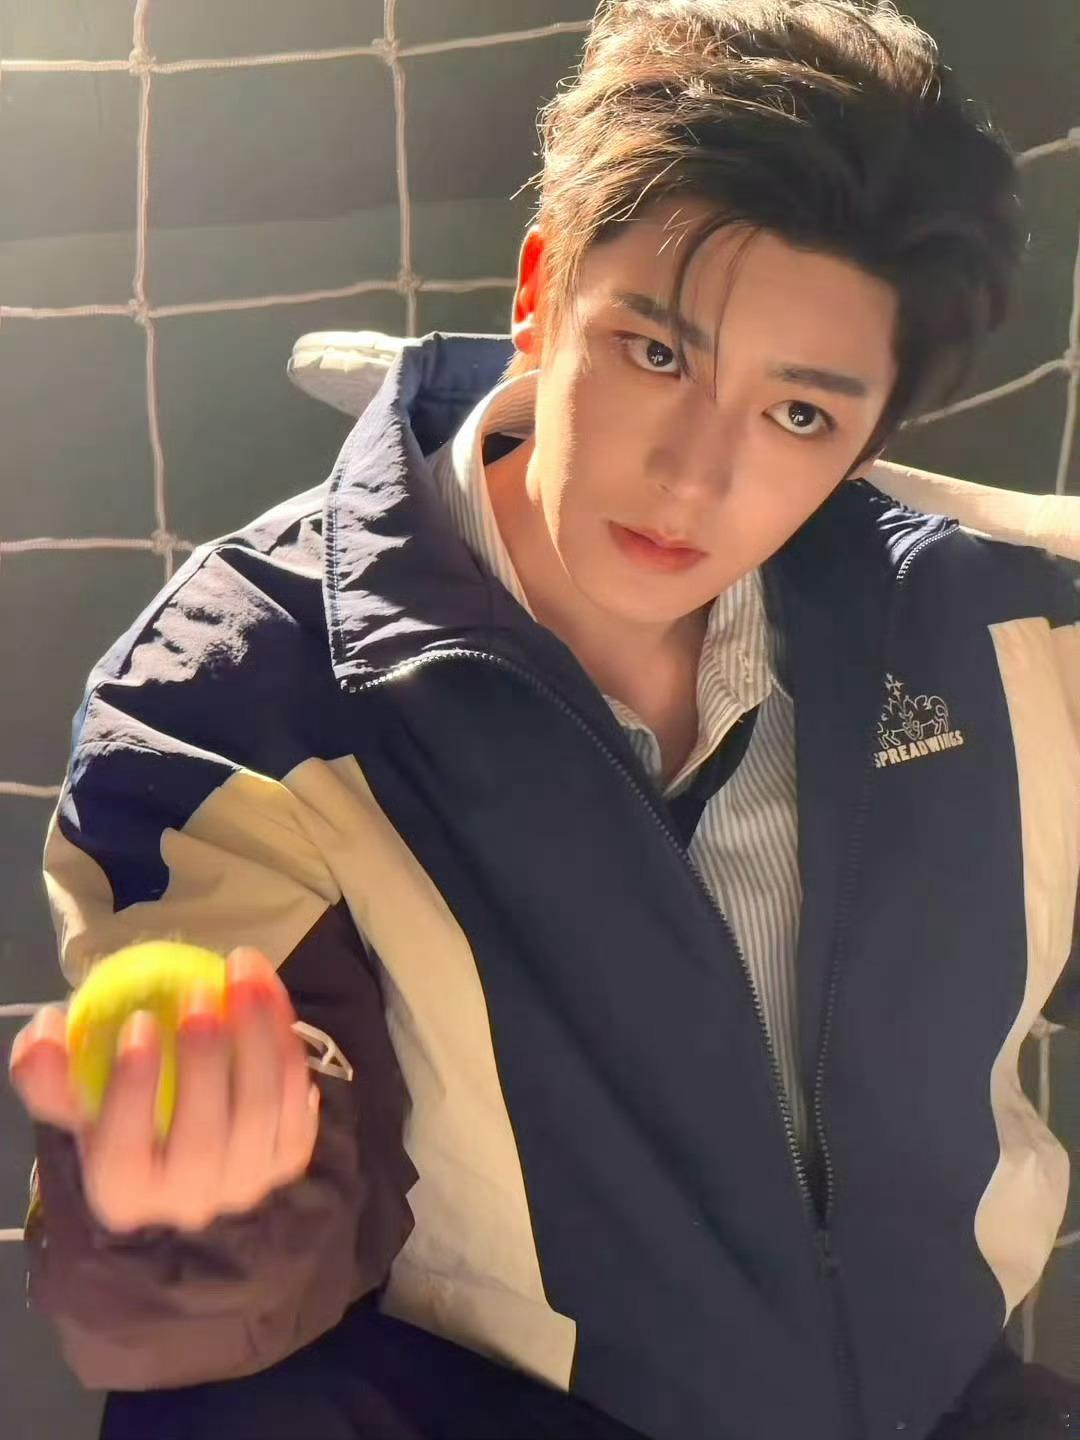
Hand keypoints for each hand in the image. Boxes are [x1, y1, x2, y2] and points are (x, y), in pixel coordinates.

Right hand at [8, 947, 320, 1233]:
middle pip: (203, 1137)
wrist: (186, 1141)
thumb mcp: (77, 1097)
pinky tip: (271, 995)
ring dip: (257, 1037)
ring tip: (243, 974)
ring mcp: (245, 1185)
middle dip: (204, 1059)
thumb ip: (52, 1071)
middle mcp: (188, 1203)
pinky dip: (286, 1044)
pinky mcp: (287, 1160)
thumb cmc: (121, 1113)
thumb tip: (44, 1031)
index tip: (137, 1022)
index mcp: (123, 1195)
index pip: (124, 1154)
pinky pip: (295, 1098)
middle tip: (200, 990)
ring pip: (259, 1112)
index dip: (131, 1090)